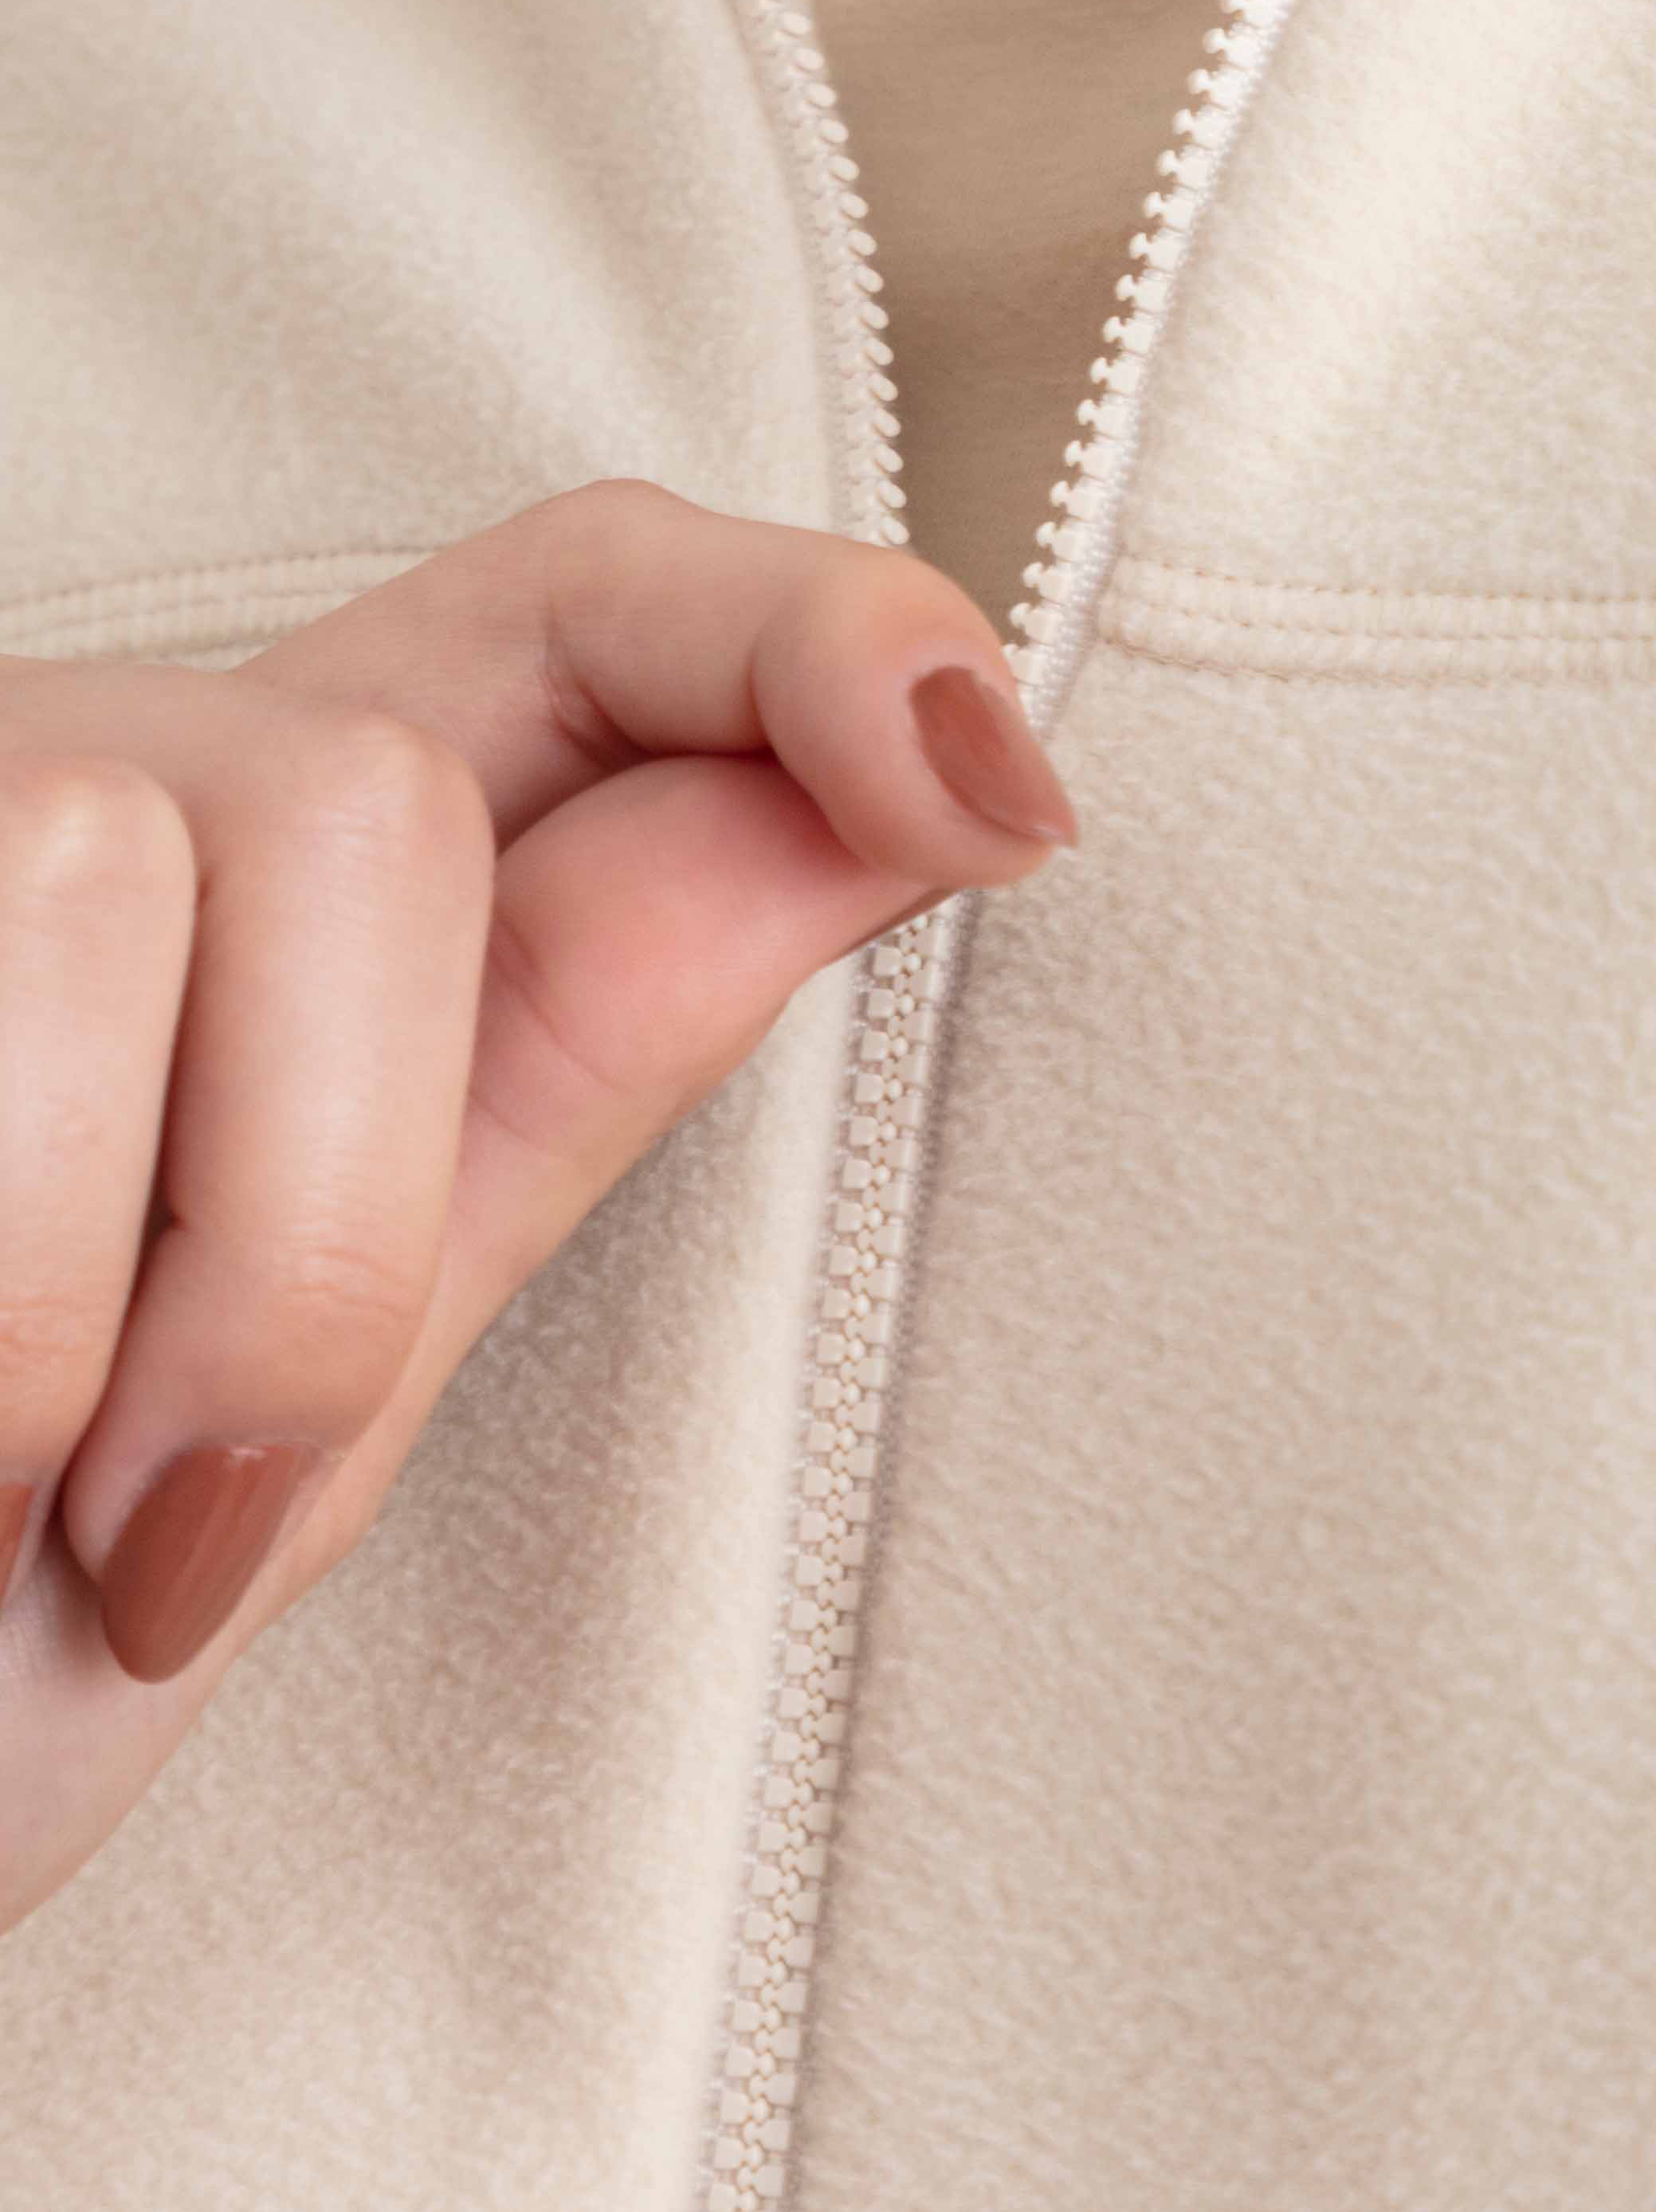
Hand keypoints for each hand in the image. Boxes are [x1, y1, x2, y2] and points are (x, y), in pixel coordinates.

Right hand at [0, 478, 1075, 1931]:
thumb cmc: (4, 1609)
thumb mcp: (330, 1364)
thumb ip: (577, 1054)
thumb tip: (932, 792)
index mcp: (299, 880)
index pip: (594, 602)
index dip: (811, 634)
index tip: (999, 788)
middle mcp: (98, 784)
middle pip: (361, 812)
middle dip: (303, 1231)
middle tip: (154, 1493)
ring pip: (125, 873)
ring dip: (82, 1305)